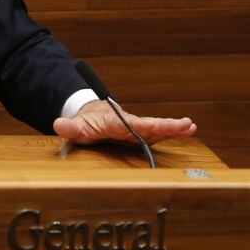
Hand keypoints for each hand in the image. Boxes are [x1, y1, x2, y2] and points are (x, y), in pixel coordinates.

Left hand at [53, 100, 195, 144]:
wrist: (90, 114)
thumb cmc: (84, 122)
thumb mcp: (76, 127)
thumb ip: (69, 127)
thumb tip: (58, 124)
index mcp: (116, 123)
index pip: (132, 125)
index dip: (145, 127)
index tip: (156, 126)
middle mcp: (129, 124)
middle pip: (150, 126)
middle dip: (167, 126)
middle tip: (186, 124)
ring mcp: (136, 129)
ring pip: (156, 129)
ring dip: (173, 129)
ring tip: (191, 127)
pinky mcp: (139, 135)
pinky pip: (156, 134)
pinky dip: (170, 133)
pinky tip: (187, 132)